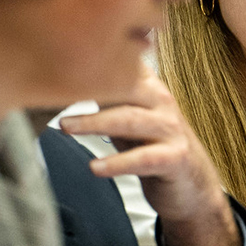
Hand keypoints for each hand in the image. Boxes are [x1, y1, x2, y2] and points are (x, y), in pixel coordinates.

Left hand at [58, 67, 238, 245]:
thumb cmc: (152, 146)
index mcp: (148, 86)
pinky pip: (142, 159)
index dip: (92, 60)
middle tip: (53, 91)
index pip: (121, 65)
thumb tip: (63, 82)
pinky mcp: (175, 158)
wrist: (192, 185)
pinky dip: (117, 163)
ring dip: (94, 122)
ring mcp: (170, 129)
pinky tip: (95, 167)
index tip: (59, 60)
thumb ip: (104, 97)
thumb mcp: (126, 117)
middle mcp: (161, 102)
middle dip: (88, 87)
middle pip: (122, 88)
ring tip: (65, 126)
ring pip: (129, 120)